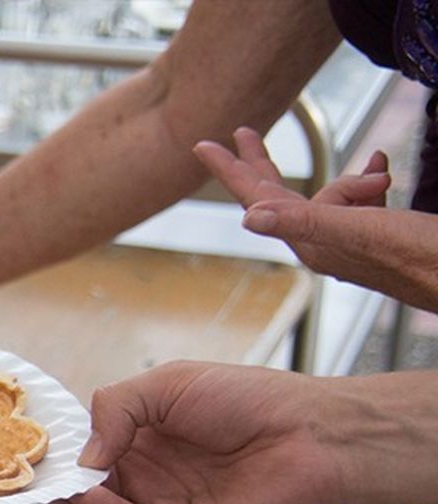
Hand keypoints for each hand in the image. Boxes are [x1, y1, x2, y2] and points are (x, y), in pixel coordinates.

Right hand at [47, 361, 348, 503]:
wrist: (311, 435)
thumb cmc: (250, 400)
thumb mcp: (168, 384)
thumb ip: (115, 408)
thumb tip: (82, 455)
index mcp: (140, 440)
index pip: (83, 454)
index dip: (58, 453)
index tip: (33, 447)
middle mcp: (146, 477)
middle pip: (81, 493)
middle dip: (55, 484)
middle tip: (38, 474)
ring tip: (61, 485)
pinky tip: (89, 492)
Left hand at [194, 127, 437, 310]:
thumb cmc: (418, 257)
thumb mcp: (357, 231)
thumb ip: (303, 221)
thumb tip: (249, 218)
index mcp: (309, 241)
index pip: (258, 199)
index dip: (231, 169)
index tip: (202, 144)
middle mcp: (321, 242)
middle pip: (279, 195)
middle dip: (262, 162)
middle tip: (241, 132)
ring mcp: (348, 240)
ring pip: (329, 194)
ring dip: (350, 178)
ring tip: (381, 173)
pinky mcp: (374, 235)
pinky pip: (360, 199)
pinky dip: (369, 181)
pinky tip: (384, 166)